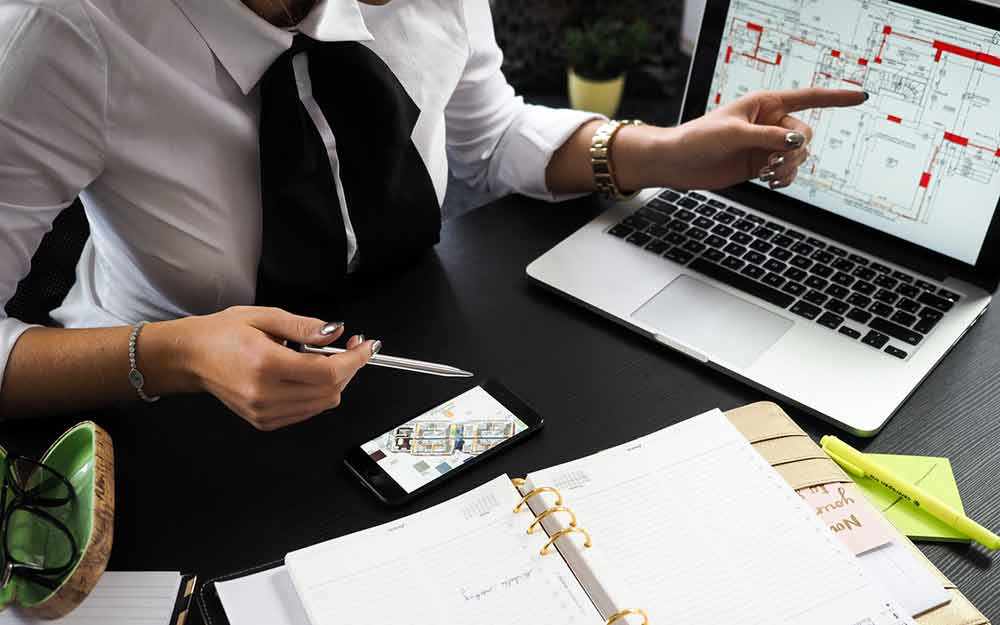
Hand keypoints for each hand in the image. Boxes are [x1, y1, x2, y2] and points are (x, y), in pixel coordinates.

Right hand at [169, 306, 378, 429]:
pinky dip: (317, 394)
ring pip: (322, 404)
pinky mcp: (264, 421)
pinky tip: (307, 375)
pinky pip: (307, 411)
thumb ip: (304, 326)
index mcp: (265, 364)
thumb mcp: (264, 316)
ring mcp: (264, 412)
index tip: (367, 347)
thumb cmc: (221, 334)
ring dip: (335, 382)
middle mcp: (265, 394)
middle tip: (350, 347)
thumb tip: (335, 332)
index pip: (327, 372)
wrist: (190, 358)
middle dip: (349, 368)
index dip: (354, 360)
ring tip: (324, 359)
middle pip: (330, 391)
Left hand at [640, 88, 866, 190]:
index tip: (862, 96)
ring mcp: (767, 145)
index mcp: (766, 103)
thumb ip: (768, 138)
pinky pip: (787, 171)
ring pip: (798, 156)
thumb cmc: (699, 138)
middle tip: (772, 164)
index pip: (809, 98)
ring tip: (767, 175)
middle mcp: (770, 123)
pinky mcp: (761, 165)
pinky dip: (785, 179)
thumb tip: (798, 142)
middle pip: (805, 134)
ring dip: (789, 167)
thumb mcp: (734, 134)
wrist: (679, 163)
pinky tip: (772, 183)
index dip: (836, 97)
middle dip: (795, 151)